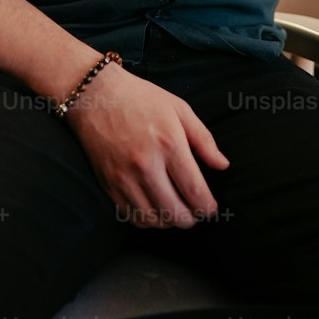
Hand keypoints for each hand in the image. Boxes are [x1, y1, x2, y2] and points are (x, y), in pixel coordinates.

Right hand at [64, 65, 229, 229]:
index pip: (194, 191)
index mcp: (168, 144)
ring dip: (170, 221)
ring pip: (154, 220)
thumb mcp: (180, 109)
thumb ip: (204, 139)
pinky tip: (155, 209)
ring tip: (176, 210)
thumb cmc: (141, 99)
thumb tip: (222, 165)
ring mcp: (124, 178)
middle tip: (196, 212)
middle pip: (175, 212)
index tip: (211, 208)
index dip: (207, 207)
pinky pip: (132, 217)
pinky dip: (148, 220)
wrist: (96, 97)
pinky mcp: (108, 185)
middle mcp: (146, 165)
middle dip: (191, 218)